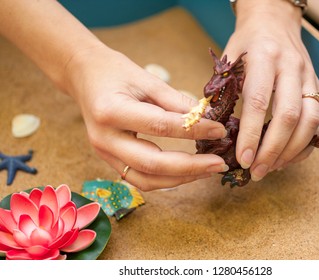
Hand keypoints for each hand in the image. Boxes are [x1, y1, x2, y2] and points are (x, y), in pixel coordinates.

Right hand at [65, 46, 227, 190]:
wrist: (83, 76)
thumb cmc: (113, 71)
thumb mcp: (146, 79)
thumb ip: (175, 100)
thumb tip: (206, 118)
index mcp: (111, 112)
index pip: (160, 126)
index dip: (194, 130)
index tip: (220, 130)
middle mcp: (104, 139)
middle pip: (152, 164)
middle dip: (190, 167)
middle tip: (219, 164)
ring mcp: (104, 153)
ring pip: (145, 179)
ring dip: (180, 179)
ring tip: (207, 170)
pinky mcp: (109, 159)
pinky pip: (139, 178)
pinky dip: (165, 179)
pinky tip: (186, 172)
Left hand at [224, 0, 318, 180]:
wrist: (275, 20)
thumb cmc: (247, 42)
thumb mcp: (228, 59)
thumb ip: (221, 91)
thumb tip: (210, 130)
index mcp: (264, 58)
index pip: (259, 102)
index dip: (251, 135)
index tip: (242, 159)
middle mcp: (291, 67)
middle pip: (289, 116)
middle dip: (273, 150)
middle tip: (257, 171)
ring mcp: (309, 77)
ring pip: (310, 121)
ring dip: (291, 151)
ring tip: (272, 168)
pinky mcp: (317, 86)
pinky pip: (318, 121)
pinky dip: (305, 144)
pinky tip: (288, 157)